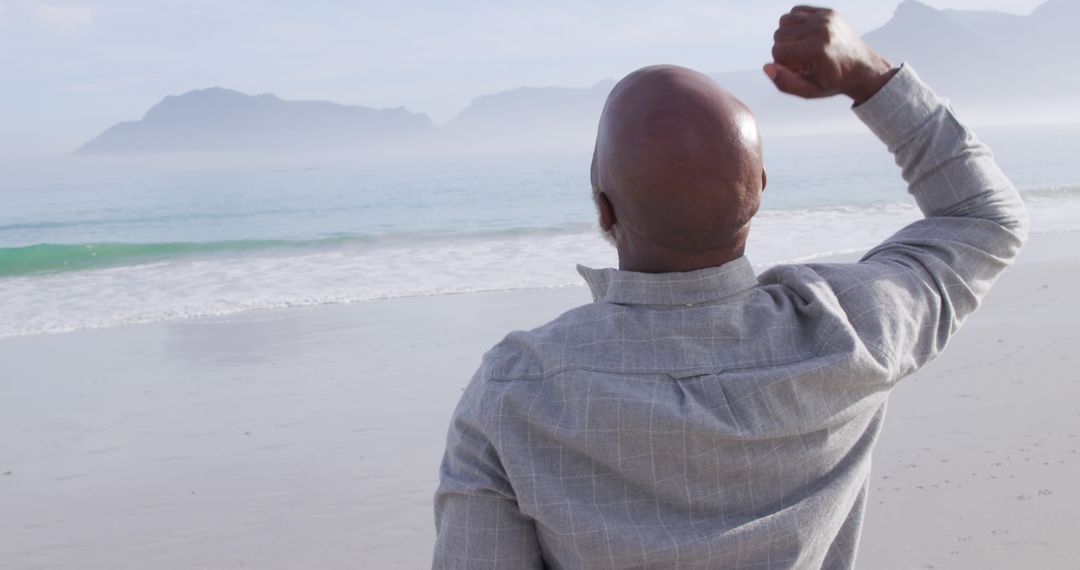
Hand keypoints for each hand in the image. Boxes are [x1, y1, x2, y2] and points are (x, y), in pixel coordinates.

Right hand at [764, 6, 896, 104]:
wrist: (863, 67)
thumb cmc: (833, 82)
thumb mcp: (809, 92)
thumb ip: (785, 83)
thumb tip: (766, 66)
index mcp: (817, 50)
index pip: (778, 51)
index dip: (782, 64)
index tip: (796, 69)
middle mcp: (820, 29)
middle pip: (779, 35)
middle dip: (784, 49)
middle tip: (800, 59)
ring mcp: (825, 17)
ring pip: (784, 21)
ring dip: (788, 35)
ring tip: (801, 47)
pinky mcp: (828, 11)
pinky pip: (796, 11)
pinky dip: (795, 23)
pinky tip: (805, 36)